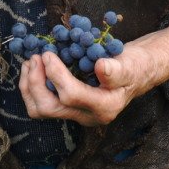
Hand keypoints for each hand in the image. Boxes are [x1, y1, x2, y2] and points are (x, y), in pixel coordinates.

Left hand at [17, 21, 168, 126]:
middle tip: (34, 57)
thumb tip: (101, 67)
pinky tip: (34, 67)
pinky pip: (43, 103)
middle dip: (35, 83)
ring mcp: (77, 114)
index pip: (71, 95)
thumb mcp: (130, 63)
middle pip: (49, 109)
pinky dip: (33, 85)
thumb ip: (116, 69)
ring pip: (40, 110)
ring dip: (29, 86)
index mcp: (104, 107)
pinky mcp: (70, 107)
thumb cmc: (136, 65)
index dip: (55, 73)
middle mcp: (88, 116)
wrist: (139, 72)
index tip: (47, 53)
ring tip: (30, 62)